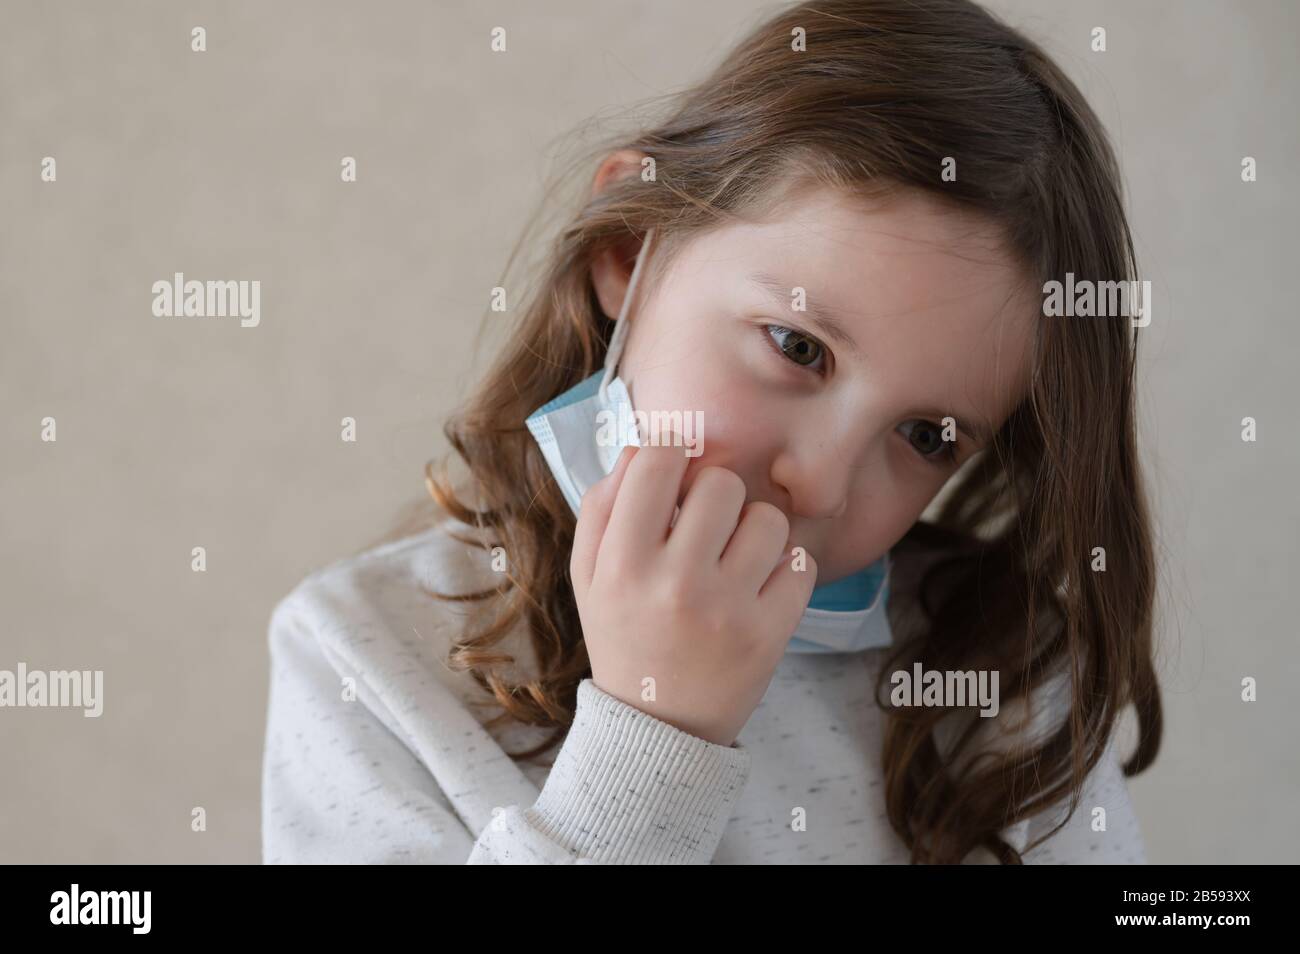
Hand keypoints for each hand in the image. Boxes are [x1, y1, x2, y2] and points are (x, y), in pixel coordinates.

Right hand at [569, 437, 817, 745]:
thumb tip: (644, 445)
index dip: (672, 450)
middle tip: (705, 526)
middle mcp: (675, 583)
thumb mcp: (588, 576)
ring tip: (734, 558)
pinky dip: (783, 568)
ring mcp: (727, 610)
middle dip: (716, 496)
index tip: (678, 466)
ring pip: (768, 519)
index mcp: (622, 563)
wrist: (659, 727)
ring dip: (754, 530)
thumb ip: (603, 507)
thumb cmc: (624, 636)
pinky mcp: (770, 634)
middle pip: (722, 483)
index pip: (658, 461)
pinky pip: (799, 562)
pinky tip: (758, 587)